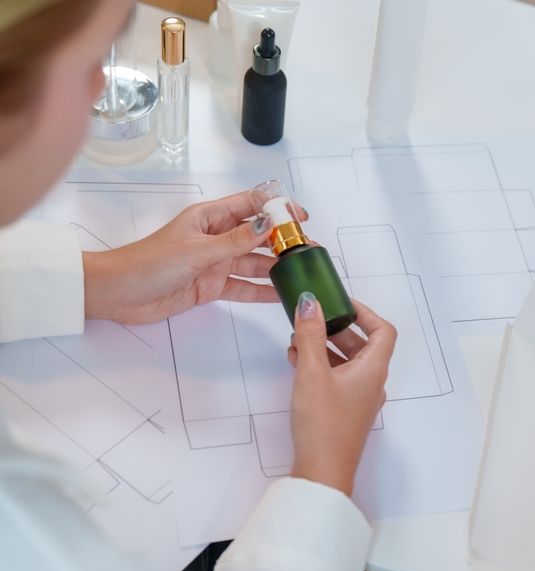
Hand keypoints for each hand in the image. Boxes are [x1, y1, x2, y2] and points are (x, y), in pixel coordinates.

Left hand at [81, 191, 299, 323]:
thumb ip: (236, 241)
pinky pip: (243, 287)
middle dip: (283, 241)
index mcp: (209, 218)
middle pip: (258, 236)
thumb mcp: (196, 250)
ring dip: (276, 267)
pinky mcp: (212, 286)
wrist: (118, 294)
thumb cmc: (148, 263)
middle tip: (308, 250)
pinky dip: (261, 291)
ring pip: (254, 262)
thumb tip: (267, 223)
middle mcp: (216, 238)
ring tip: (301, 272)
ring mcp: (215, 263)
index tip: (300, 217)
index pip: (250, 205)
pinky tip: (281, 294)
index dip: (277, 208)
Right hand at [286, 294, 396, 494]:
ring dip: (325, 348)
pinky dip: (320, 367)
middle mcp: (372, 383)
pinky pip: (337, 379)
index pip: (383, 331)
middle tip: (313, 320)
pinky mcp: (344, 411)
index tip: (341, 303)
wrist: (322, 472)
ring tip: (298, 341)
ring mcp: (359, 399)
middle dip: (337, 329)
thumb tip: (311, 303)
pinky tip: (297, 363)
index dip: (366, 313)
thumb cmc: (323, 425)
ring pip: (346, 363)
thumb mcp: (312, 372)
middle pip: (362, 345)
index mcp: (374, 370)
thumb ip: (311, 334)